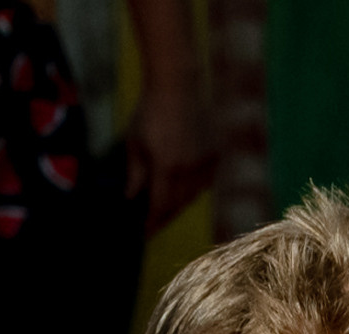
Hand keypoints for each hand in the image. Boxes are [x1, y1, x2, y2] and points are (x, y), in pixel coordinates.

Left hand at [124, 79, 213, 233]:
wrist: (177, 85)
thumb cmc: (150, 112)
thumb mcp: (134, 144)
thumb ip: (135, 175)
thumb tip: (132, 198)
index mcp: (167, 168)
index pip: (161, 207)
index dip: (152, 223)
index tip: (144, 233)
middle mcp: (190, 170)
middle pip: (179, 205)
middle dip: (165, 216)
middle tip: (153, 223)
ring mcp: (206, 162)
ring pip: (194, 195)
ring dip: (180, 204)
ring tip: (166, 208)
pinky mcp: (216, 154)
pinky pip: (205, 181)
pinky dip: (194, 188)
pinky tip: (183, 188)